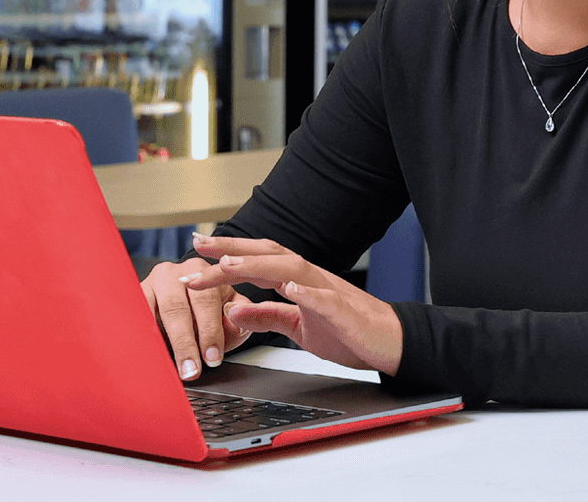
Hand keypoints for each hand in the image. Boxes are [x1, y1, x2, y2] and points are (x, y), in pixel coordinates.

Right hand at [141, 256, 250, 381]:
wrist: (185, 300)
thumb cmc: (210, 311)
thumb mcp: (229, 314)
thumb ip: (237, 321)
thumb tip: (234, 325)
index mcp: (205, 273)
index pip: (207, 300)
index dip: (210, 331)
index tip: (212, 357)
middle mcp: (177, 273)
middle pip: (177, 307)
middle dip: (185, 343)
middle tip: (192, 370)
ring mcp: (153, 282)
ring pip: (152, 312)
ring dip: (160, 343)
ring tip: (169, 367)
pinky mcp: (136, 294)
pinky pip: (136, 315)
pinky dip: (141, 335)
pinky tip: (149, 354)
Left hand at [180, 233, 402, 375]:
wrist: (391, 343)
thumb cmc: (348, 332)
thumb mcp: (298, 327)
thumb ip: (267, 317)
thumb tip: (232, 311)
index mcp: (298, 281)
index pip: (257, 260)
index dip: (227, 253)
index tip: (196, 251)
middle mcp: (311, 278)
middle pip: (268, 254)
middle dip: (232, 248)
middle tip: (199, 245)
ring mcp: (329, 291)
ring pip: (292, 268)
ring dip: (260, 264)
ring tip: (231, 264)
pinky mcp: (346, 311)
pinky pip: (326, 299)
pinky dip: (307, 293)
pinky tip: (289, 289)